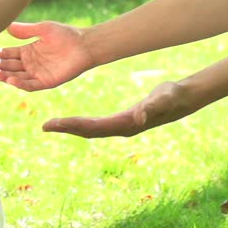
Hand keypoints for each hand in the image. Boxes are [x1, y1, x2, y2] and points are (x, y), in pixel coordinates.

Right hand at [0, 21, 95, 90]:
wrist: (84, 45)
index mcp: (27, 51)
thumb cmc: (65, 34)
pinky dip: (19, 83)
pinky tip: (10, 79)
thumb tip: (7, 27)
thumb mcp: (43, 29)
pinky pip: (30, 84)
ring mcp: (37, 73)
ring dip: (3, 75)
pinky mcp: (47, 82)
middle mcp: (30, 64)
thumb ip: (25, 30)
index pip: (6, 54)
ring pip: (16, 76)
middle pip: (8, 66)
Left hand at [41, 81, 197, 137]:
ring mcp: (121, 125)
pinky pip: (96, 124)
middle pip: (88, 131)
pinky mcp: (121, 121)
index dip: (72, 125)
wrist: (183, 98)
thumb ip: (151, 108)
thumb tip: (139, 119)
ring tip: (51, 125)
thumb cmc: (173, 96)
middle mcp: (121, 128)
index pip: (93, 127)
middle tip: (44, 126)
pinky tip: (70, 122)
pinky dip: (80, 124)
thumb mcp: (163, 98)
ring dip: (71, 128)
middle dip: (66, 128)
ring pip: (91, 130)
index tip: (54, 124)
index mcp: (126, 124)